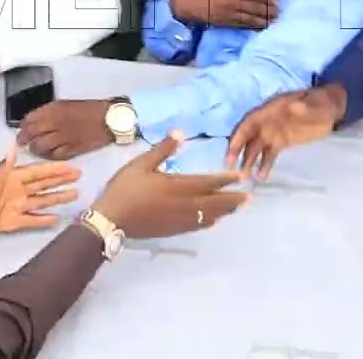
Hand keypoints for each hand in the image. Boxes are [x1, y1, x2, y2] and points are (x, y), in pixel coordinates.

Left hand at [0, 144, 81, 237]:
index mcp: (10, 176)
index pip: (37, 171)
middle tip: (79, 178)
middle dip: (60, 181)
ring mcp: (13, 206)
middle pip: (42, 185)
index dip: (55, 170)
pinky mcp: (8, 222)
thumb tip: (14, 147)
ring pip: (40, 201)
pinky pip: (30, 221)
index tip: (73, 168)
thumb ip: (2, 166)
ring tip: (74, 196)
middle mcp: (15, 190)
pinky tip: (56, 219)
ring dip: (56, 199)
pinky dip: (42, 220)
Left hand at [16, 100, 111, 159]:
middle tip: (22, 142)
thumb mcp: (65, 104)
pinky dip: (50, 156)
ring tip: (35, 148)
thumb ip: (49, 112)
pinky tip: (49, 154)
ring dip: (35, 148)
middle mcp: (56, 122)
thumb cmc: (88, 109)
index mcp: (54, 109)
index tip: (22, 129)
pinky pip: (55, 155)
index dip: (23, 125)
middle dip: (24, 138)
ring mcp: (64, 137)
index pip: (30, 118)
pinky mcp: (73, 149)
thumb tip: (33, 121)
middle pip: (32, 132)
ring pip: (41, 146)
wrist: (109, 118)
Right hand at [92, 131, 248, 238]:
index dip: (226, 180)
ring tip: (237, 208)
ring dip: (225, 211)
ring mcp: (181, 219)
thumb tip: (180, 134)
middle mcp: (185, 204)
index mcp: (178, 185)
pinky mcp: (174, 230)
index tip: (241, 177)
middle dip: (233, 199)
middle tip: (249, 197)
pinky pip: (199, 225)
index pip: (209, 182)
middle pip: (215, 202)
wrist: (113, 219)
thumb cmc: (126, 188)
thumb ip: (162, 150)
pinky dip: (211, 220)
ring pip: (210, 216)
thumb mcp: (141, 164)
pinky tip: (213, 220)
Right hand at [171, 0, 278, 29]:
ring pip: (249, 17)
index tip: (277, 1)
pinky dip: (252, 25)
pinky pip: (241, 24)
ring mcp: (227, 13)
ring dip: (263, 19)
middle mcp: (230, 1)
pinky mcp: (223, 22)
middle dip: (267, 10)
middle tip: (280, 13)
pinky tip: (260, 26)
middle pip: (253, 6)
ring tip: (274, 21)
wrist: (183, 2)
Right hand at [226, 85, 345, 180]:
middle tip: (231, 169)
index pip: (248, 124)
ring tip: (245, 178)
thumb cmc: (321, 102)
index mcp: (270, 110)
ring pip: (256, 148)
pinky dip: (264, 165)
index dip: (238, 137)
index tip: (231, 151)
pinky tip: (261, 177)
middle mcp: (266, 122)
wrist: (331, 109)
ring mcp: (273, 133)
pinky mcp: (281, 143)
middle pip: (247, 138)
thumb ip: (305, 106)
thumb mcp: (315, 102)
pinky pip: (269, 155)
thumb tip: (295, 107)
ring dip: (249, 162)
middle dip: (238, 152)